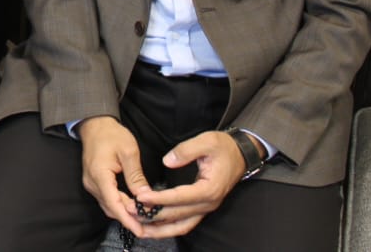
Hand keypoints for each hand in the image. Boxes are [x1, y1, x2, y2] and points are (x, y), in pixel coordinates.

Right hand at [78, 115, 151, 238]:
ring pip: (109, 205)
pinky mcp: (94, 182)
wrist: (94, 124)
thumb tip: (145, 196)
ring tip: (144, 219)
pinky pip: (107, 199)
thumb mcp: (128, 152)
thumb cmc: (111, 134)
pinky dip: (120, 205)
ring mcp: (91, 183)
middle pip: (111, 208)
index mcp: (100, 175)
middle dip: (130, 218)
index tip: (141, 230)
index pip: (114, 204)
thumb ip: (135, 176)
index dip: (128, 220)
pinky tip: (132, 207)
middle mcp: (92, 183)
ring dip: (125, 213)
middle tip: (149, 225)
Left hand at [134, 131, 248, 238]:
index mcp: (209, 189)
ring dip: (159, 228)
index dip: (160, 199)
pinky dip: (168, 227)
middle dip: (153, 215)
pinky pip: (184, 223)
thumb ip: (186, 151)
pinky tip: (154, 227)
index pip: (180, 198)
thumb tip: (167, 160)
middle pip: (177, 215)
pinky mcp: (201, 208)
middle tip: (131, 210)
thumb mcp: (206, 141)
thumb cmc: (223, 147)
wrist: (240, 154)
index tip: (141, 198)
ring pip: (181, 226)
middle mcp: (208, 203)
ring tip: (138, 226)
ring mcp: (205, 208)